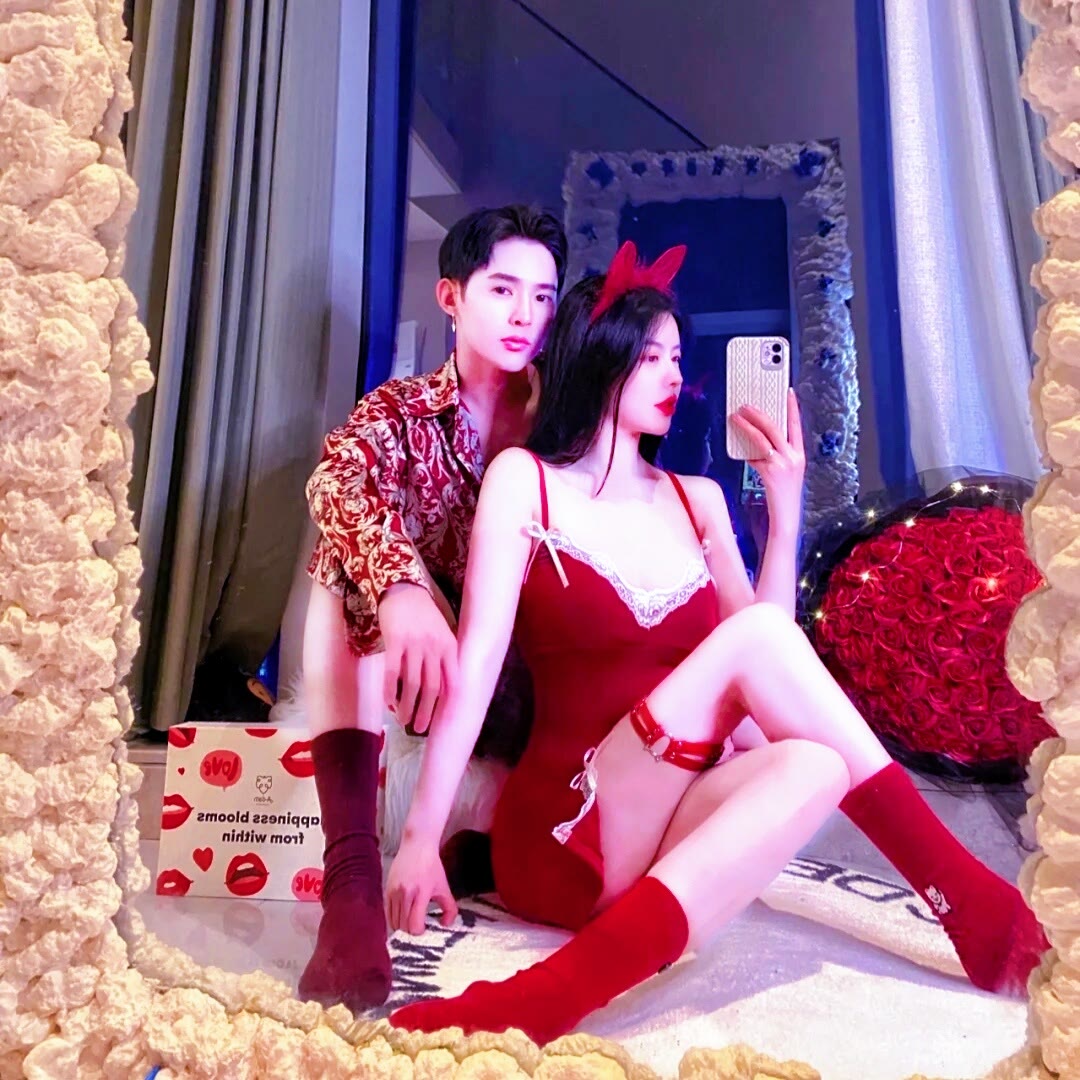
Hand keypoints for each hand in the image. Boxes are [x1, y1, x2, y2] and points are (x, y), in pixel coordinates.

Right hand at [378, 583, 456, 732]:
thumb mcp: (442, 633)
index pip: (452, 682)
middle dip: (426, 712)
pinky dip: (390, 691)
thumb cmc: (424, 615)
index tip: (442, 722)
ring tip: (403, 720)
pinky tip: (388, 703)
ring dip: (407, 706)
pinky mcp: (395, 642)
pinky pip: (393, 673)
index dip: (447, 704)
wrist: (403, 590)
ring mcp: (415, 644)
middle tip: (419, 729)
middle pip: (432, 688)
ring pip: (412, 684)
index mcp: (449, 646)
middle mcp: (434, 647)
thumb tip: (443, 689)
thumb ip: (444, 657)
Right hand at [385, 835, 457, 934]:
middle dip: (411, 931)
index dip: (420, 932)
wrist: (417, 845)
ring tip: (411, 921)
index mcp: (422, 893)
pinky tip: (403, 915)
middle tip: (418, 927)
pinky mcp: (387, 889)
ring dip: (402, 926)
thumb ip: (449, 908)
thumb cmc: (431, 866)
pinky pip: (387, 912)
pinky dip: (394, 918)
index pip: (414, 924)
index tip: (425, 929)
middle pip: (403, 926)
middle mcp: (406, 893)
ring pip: (394, 921)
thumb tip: (445, 925)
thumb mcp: (444, 887)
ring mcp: (394, 891)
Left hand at [730, 389, 805, 530]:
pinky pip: (754, 455)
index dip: (792, 408)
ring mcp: (783, 464)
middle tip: (746, 405)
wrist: (786, 517)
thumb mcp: (784, 472)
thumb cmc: (783, 495)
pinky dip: (745, 448)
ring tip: (736, 416)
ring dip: (748, 425)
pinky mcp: (771, 472)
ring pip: (763, 438)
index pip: (796, 426)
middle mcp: (794, 457)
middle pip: (776, 428)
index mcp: (800, 454)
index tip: (788, 392)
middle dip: (760, 414)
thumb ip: (774, 456)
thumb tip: (755, 444)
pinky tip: (737, 441)